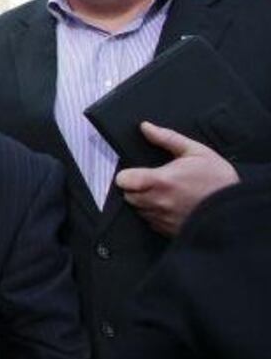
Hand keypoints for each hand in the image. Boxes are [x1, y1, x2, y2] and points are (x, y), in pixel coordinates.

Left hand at [115, 121, 238, 235]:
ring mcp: (162, 218)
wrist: (235, 209)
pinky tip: (168, 205)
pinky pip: (149, 221)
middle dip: (134, 187)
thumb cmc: (218, 180)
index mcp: (161, 181)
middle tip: (150, 181)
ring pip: (137, 209)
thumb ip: (167, 138)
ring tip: (162, 193)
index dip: (126, 175)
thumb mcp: (196, 151)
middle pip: (127, 195)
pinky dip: (154, 213)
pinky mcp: (167, 230)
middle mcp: (157, 202)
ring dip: (143, 201)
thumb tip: (146, 127)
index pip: (123, 180)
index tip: (133, 172)